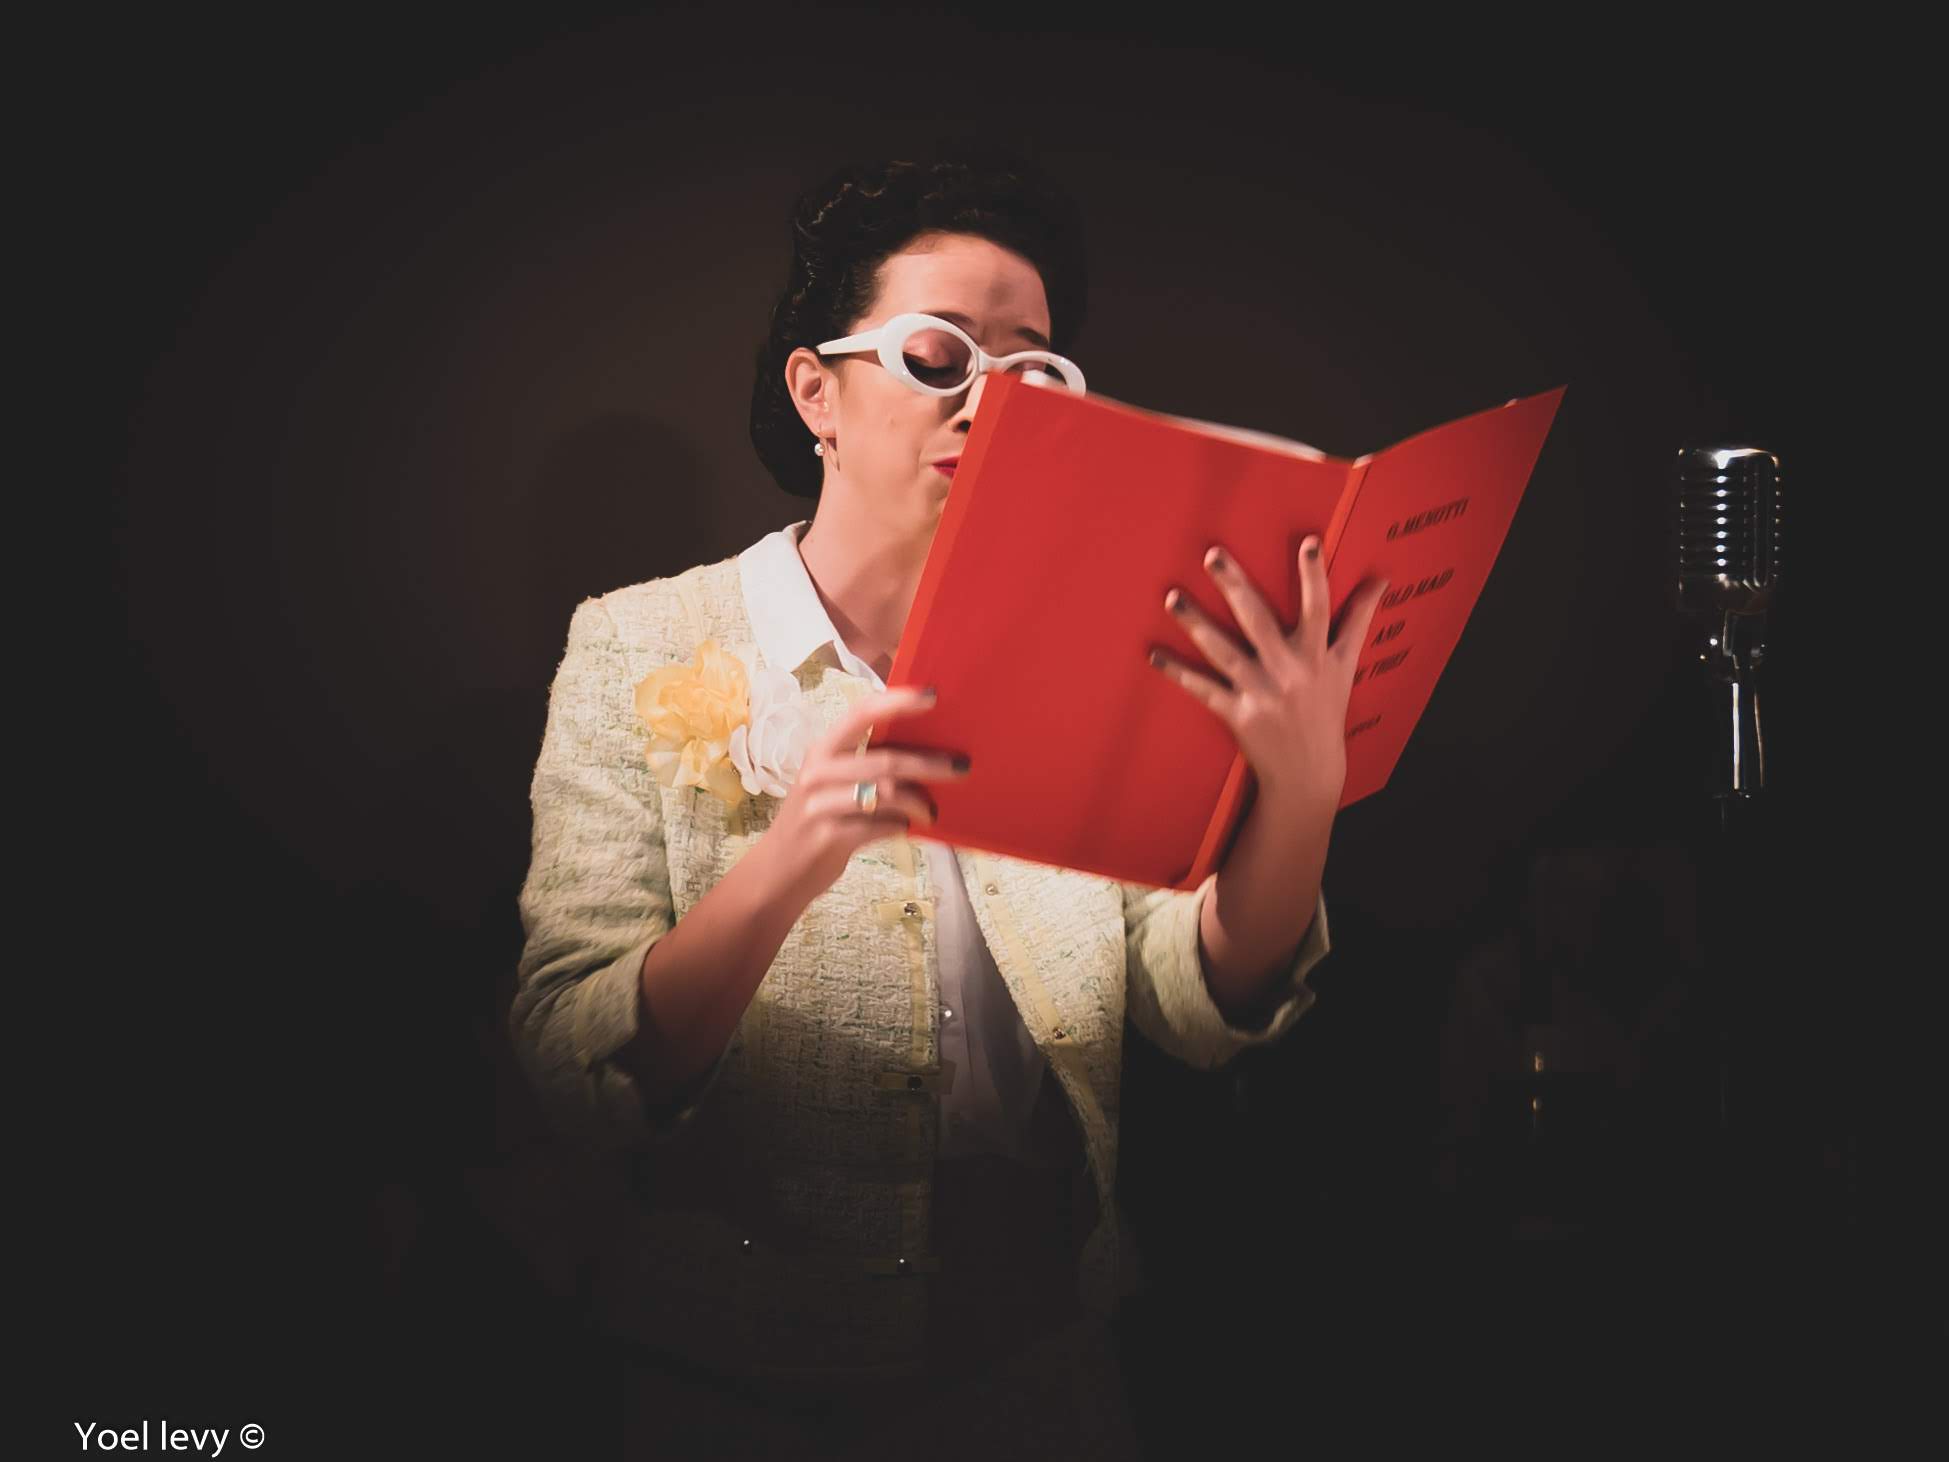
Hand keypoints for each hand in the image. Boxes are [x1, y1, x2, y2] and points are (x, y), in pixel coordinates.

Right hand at [763, 685, 971, 899]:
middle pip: (886, 760)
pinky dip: (900, 826)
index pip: (861, 713)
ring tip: (933, 812)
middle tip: (962, 767)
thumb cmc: (815, 822)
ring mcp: (821, 804)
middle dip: (930, 764)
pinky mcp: (829, 836)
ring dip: (919, 802)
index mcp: (821, 751)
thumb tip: (924, 756)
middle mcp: (818, 772)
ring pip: (887, 793)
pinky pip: (881, 826)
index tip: (933, 695)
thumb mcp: (830, 785)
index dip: (898, 701)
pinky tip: (905, 828)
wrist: (778, 872)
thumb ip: (864, 767)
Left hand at [1148, 536, 1387, 808]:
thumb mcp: (1347, 665)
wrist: (1308, 772)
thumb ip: (1358, 620)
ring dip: (1196, 624)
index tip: (1308, 542)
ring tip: (1172, 597)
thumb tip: (1381, 579)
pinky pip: (1203, 689)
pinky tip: (1154, 655)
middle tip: (1212, 555)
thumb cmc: (1327, 710)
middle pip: (1259, 621)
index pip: (1319, 609)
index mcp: (1317, 656)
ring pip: (1224, 652)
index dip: (1314, 576)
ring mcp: (1261, 693)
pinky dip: (1178, 673)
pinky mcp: (1238, 714)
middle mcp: (1289, 671)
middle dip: (1235, 586)